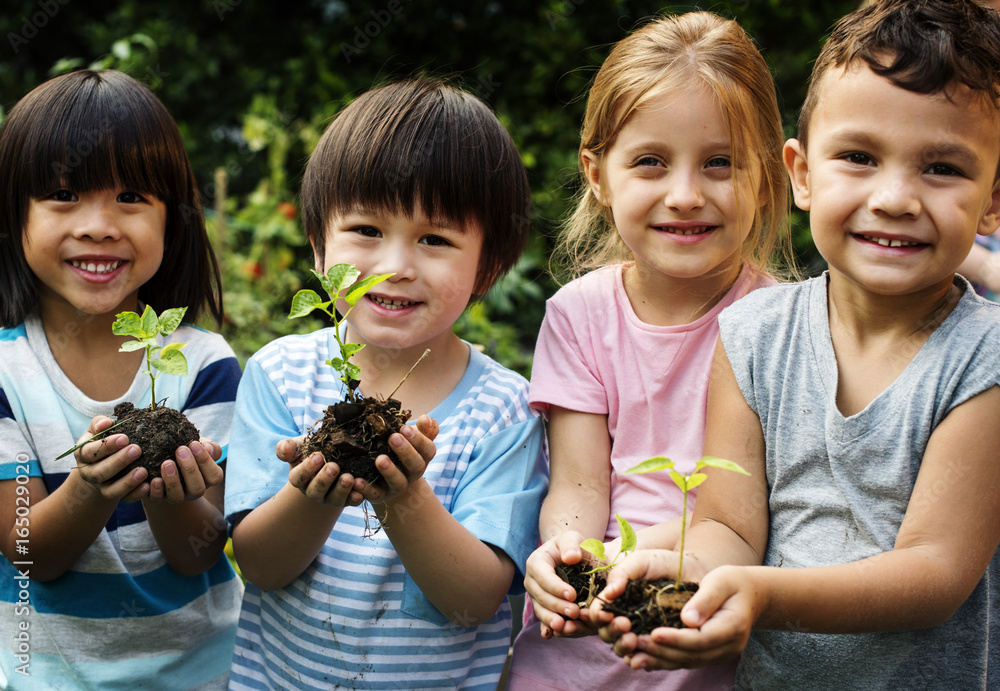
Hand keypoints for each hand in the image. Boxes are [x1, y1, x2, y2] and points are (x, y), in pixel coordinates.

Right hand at [74, 415, 148, 501]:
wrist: (102, 463)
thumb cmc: (103, 441)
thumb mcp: (98, 431)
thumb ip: (100, 424)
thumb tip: (106, 423)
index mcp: (83, 454)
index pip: (90, 452)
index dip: (107, 446)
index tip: (125, 438)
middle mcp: (89, 473)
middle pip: (100, 472)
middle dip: (119, 461)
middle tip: (137, 450)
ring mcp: (101, 487)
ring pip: (111, 490)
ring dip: (128, 481)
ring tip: (143, 471)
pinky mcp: (114, 496)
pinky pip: (124, 499)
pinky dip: (135, 494)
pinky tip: (147, 486)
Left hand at [145, 439, 223, 503]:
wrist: (163, 459)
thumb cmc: (187, 451)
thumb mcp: (198, 446)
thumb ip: (208, 446)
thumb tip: (209, 448)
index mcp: (207, 479)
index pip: (214, 476)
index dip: (206, 461)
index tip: (194, 444)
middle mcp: (193, 491)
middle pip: (198, 488)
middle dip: (189, 469)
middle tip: (180, 450)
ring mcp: (176, 496)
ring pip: (178, 496)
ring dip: (173, 480)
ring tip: (167, 463)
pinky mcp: (159, 498)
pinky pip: (157, 499)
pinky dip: (156, 491)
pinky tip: (155, 479)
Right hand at [278, 436, 365, 506]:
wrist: (334, 455)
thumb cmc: (314, 449)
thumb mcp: (300, 445)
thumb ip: (288, 447)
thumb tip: (285, 450)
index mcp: (300, 479)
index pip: (298, 478)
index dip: (306, 469)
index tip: (318, 456)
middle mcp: (314, 491)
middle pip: (315, 490)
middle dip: (324, 479)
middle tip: (334, 466)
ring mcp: (330, 497)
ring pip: (334, 499)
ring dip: (341, 489)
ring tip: (348, 477)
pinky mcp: (347, 499)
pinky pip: (351, 502)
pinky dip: (355, 498)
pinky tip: (360, 492)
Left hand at [361, 415, 438, 504]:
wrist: (390, 481)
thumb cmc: (401, 452)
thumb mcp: (413, 440)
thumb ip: (423, 429)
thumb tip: (425, 418)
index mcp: (422, 458)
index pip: (428, 449)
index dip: (418, 439)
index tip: (404, 428)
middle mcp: (413, 474)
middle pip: (415, 465)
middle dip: (405, 451)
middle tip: (393, 437)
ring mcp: (398, 486)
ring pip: (398, 482)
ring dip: (390, 471)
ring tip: (380, 459)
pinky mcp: (381, 495)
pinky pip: (375, 493)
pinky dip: (366, 488)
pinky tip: (357, 480)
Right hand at [525, 531, 602, 637]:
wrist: (568, 557)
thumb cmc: (571, 547)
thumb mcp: (572, 538)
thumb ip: (571, 544)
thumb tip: (571, 557)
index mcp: (536, 562)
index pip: (542, 575)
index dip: (556, 586)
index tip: (573, 594)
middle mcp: (531, 580)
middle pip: (540, 595)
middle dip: (557, 605)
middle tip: (575, 612)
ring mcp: (535, 595)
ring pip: (540, 609)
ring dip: (551, 619)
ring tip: (563, 626)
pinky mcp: (541, 606)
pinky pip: (541, 618)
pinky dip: (545, 627)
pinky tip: (549, 635)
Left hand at [594, 554, 756, 670]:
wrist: (751, 596)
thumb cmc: (733, 583)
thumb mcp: (722, 581)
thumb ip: (706, 599)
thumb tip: (687, 619)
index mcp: (733, 626)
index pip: (701, 639)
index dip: (676, 639)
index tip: (652, 633)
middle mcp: (728, 646)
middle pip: (691, 655)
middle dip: (662, 651)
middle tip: (635, 643)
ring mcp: (719, 654)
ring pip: (686, 662)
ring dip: (659, 660)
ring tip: (633, 654)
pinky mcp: (709, 655)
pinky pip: (685, 661)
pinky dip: (664, 661)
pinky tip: (643, 658)